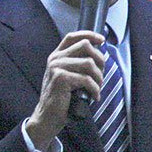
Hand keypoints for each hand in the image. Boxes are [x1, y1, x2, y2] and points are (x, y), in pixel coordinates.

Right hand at [25, 30, 106, 149]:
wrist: (49, 116)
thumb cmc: (62, 98)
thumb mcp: (69, 76)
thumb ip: (78, 64)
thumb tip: (99, 55)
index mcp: (57, 56)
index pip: (73, 37)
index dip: (89, 35)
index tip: (102, 40)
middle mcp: (55, 59)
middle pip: (85, 46)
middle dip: (100, 60)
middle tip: (100, 76)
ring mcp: (56, 67)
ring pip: (89, 63)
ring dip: (99, 77)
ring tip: (97, 88)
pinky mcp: (60, 78)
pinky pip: (87, 79)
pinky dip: (95, 89)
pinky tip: (94, 96)